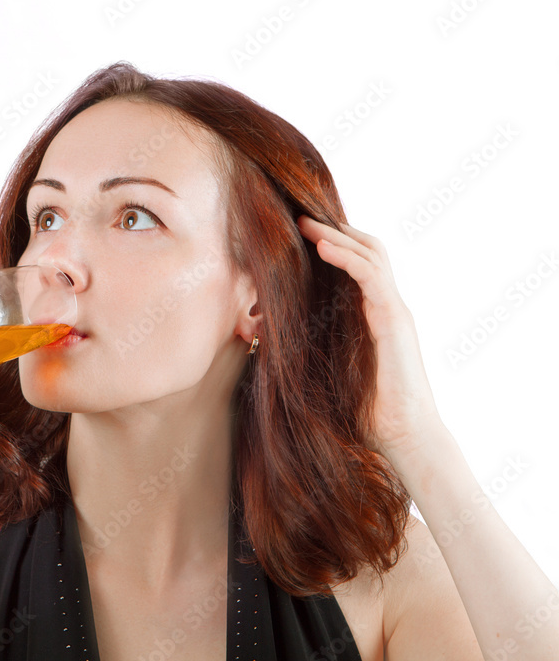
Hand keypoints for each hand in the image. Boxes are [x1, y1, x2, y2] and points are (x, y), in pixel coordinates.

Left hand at [296, 216, 444, 461]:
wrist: (400, 440)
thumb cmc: (361, 413)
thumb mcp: (322, 368)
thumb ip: (303, 346)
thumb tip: (260, 333)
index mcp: (369, 317)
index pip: (353, 266)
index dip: (328, 246)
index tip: (293, 238)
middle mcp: (384, 307)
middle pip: (364, 251)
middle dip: (331, 232)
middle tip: (296, 220)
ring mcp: (393, 311)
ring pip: (371, 254)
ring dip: (336, 236)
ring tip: (304, 224)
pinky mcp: (396, 320)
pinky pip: (372, 276)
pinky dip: (347, 257)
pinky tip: (323, 247)